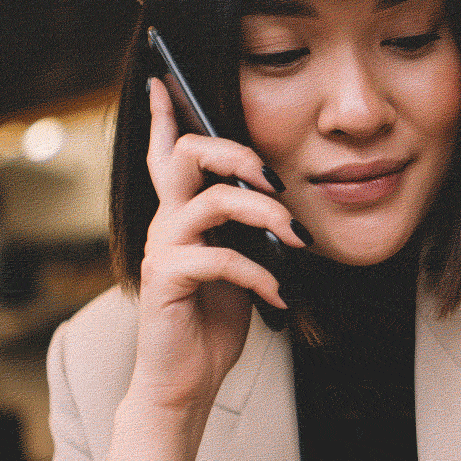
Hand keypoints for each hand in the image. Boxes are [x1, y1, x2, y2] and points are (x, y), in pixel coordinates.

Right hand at [104, 76, 307, 460]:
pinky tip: (279, 297)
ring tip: (297, 241)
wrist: (186, 382)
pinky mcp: (169, 281)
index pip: (165, 153)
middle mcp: (166, 222)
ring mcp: (164, 249)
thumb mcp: (240, 263)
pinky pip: (220, 259)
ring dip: (265, 215)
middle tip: (274, 178)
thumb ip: (248, 230)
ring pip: (213, 201)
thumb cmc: (212, 321)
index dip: (163, 115)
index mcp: (180, 213)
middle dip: (235, 153)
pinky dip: (260, 275)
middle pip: (185, 155)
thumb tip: (281, 205)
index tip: (164, 78)